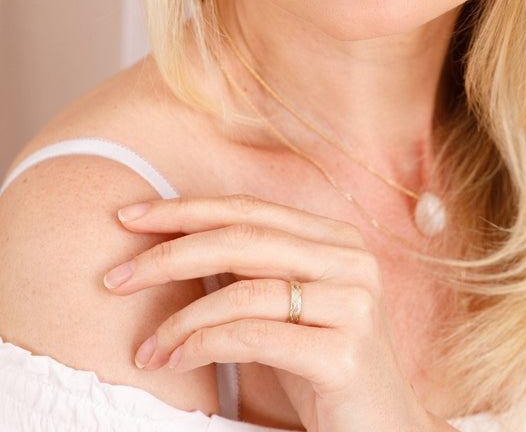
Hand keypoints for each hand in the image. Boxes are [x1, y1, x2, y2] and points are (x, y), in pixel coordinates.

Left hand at [104, 195, 447, 431]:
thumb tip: (176, 246)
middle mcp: (350, 260)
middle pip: (244, 238)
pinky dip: (203, 344)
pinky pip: (255, 336)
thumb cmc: (326, 372)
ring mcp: (353, 304)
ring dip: (180, 319)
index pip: (250, 210)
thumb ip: (254, 273)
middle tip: (115, 277)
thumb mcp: (290, 310)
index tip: (130, 216)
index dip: (187, 209)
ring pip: (245, 290)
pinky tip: (174, 360)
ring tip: (144, 348)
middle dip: (171, 252)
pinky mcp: (344, 354)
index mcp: (336, 239)